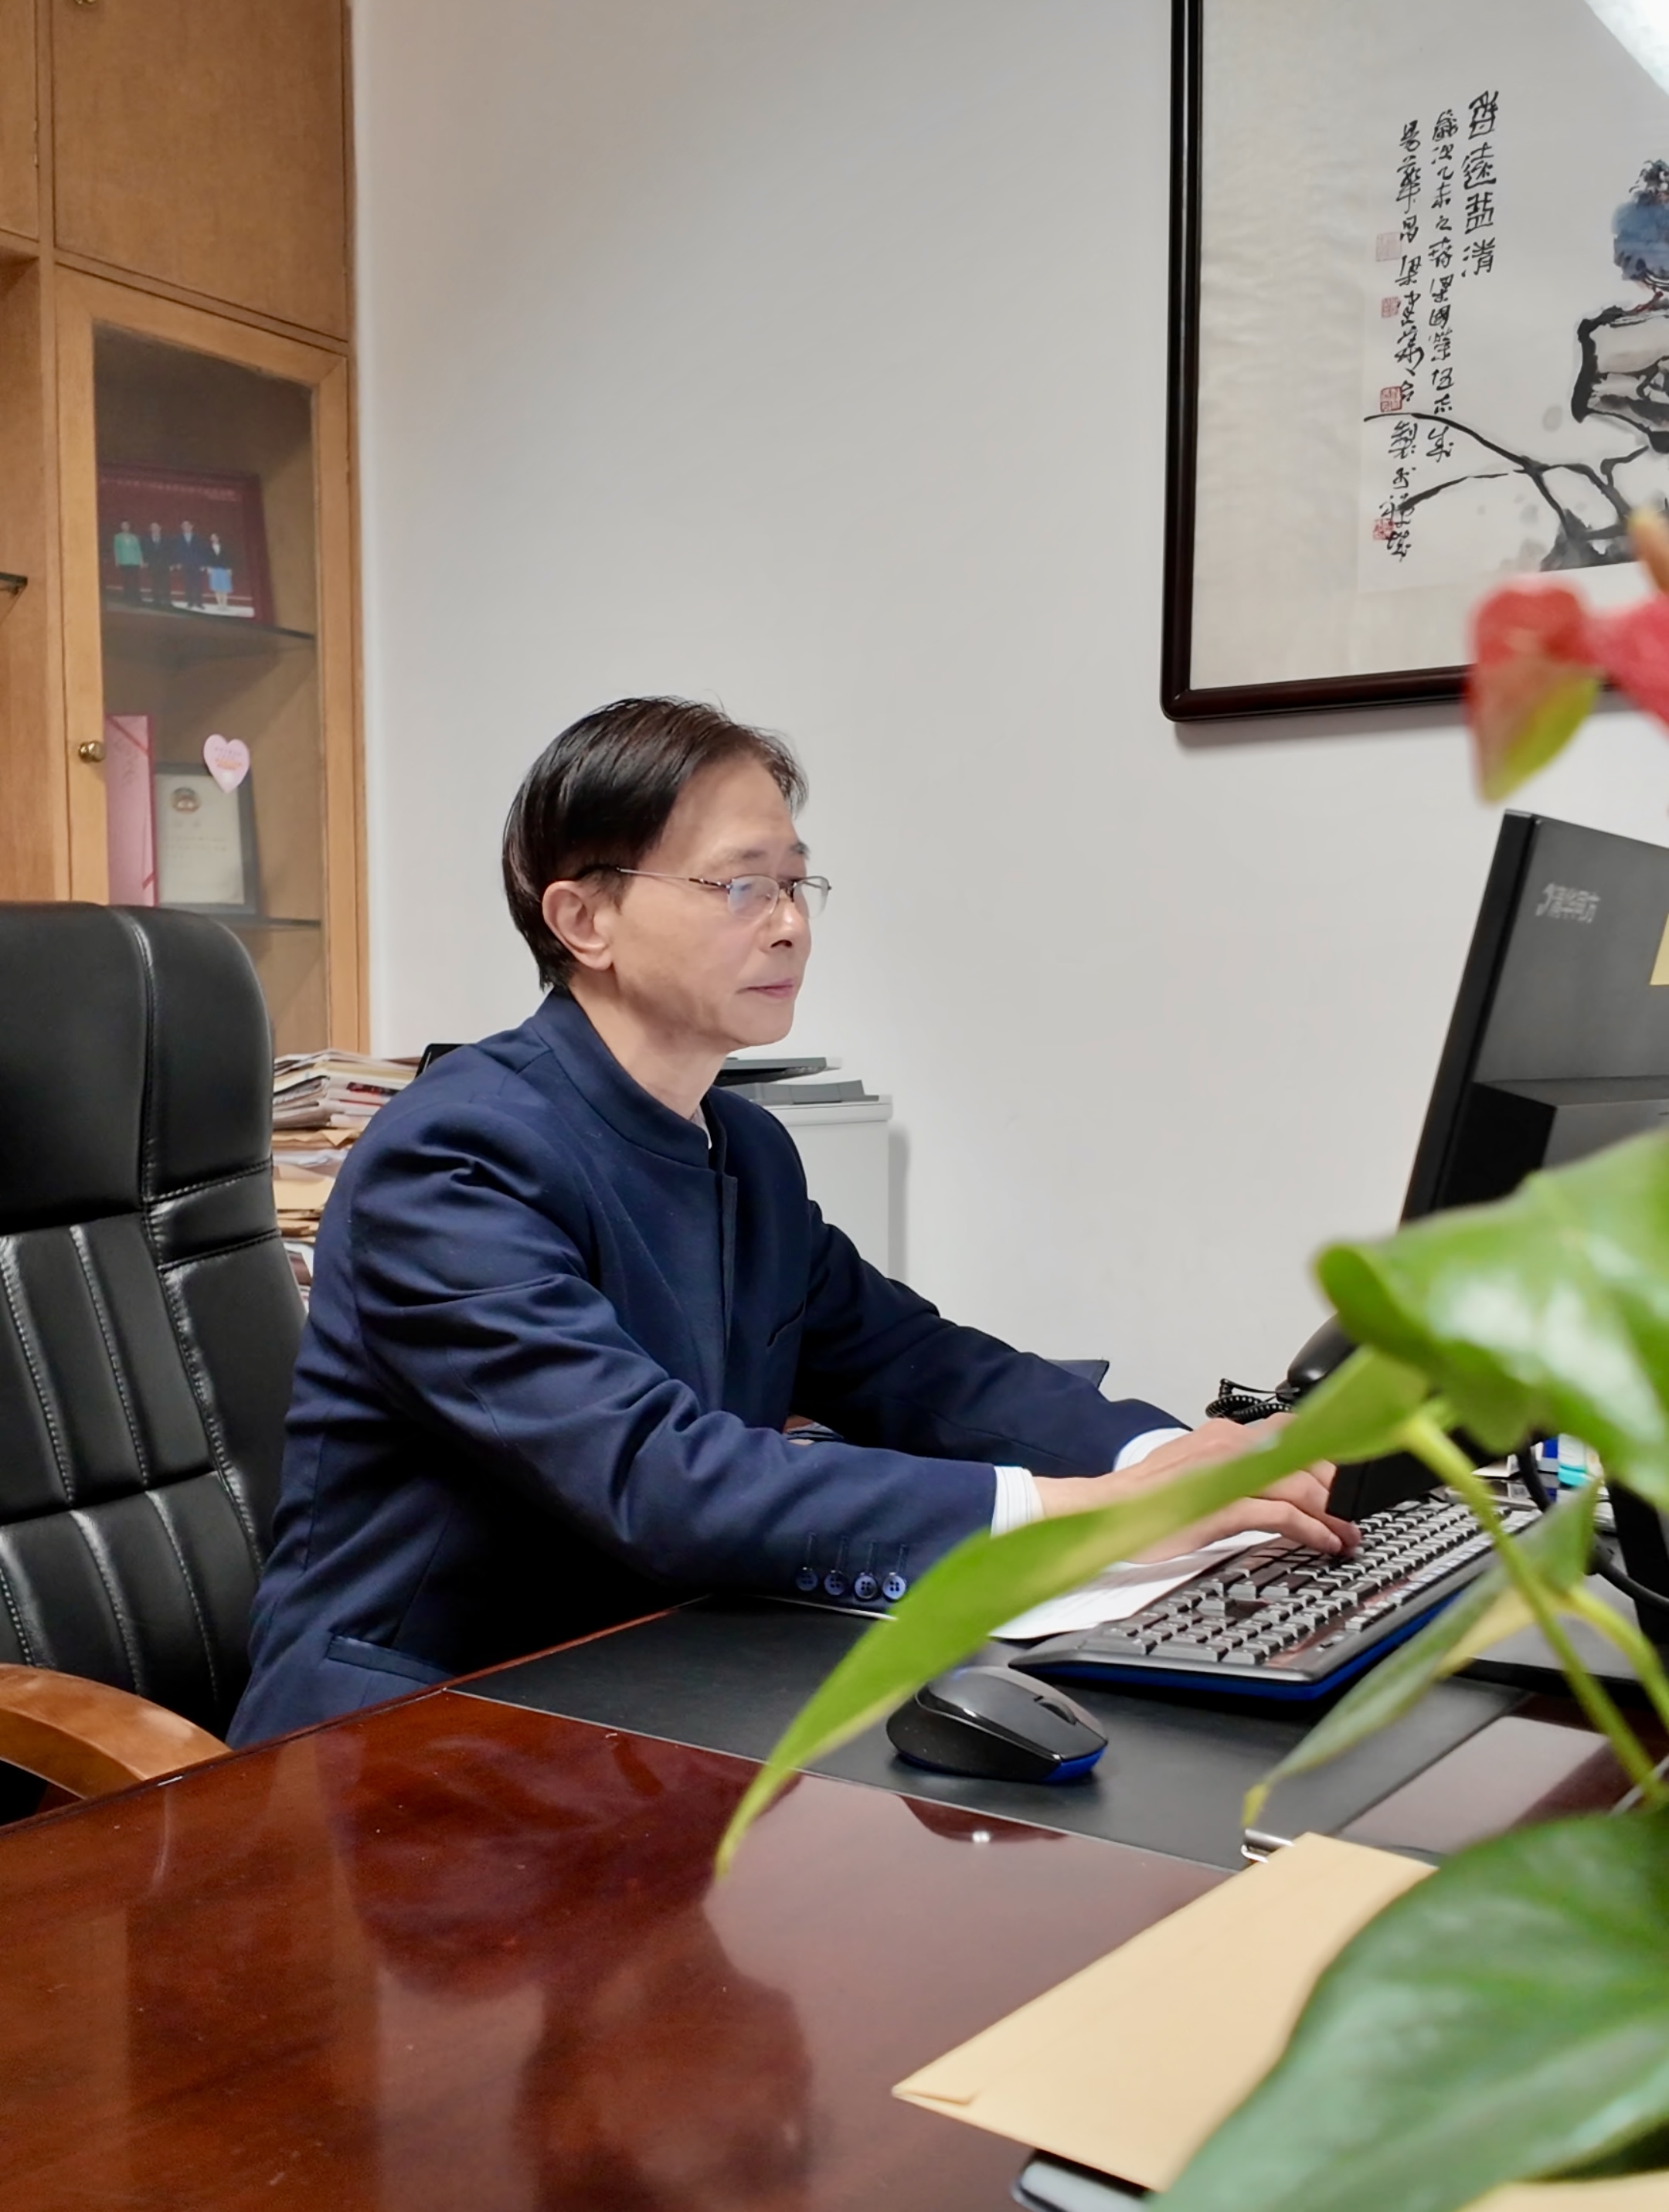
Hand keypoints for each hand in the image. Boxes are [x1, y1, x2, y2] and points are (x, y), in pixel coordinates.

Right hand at [1034, 1417, 1357, 1559]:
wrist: (1101, 1511)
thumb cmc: (1143, 1500)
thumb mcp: (1195, 1474)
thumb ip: (1233, 1472)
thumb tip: (1274, 1486)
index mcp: (1223, 1433)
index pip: (1292, 1432)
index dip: (1327, 1457)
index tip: (1348, 1480)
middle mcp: (1229, 1443)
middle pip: (1305, 1461)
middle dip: (1338, 1490)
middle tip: (1356, 1516)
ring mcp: (1227, 1473)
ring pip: (1301, 1487)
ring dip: (1333, 1514)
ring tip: (1350, 1535)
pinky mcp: (1222, 1505)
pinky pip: (1283, 1515)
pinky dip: (1312, 1530)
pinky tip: (1325, 1543)